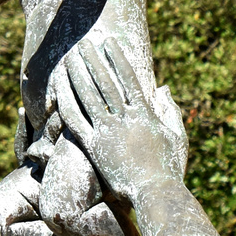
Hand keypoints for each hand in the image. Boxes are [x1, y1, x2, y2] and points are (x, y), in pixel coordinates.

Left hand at [56, 40, 187, 202]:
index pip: (128, 78)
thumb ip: (170, 111)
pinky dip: (67, 102)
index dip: (117, 58)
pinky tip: (59, 89)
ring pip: (88, 96)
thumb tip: (163, 88)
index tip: (109, 42)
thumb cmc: (170, 169)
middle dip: (93, 60)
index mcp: (145, 114)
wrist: (156, 193)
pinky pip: (76, 121)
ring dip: (78, 74)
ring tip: (69, 57)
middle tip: (82, 43)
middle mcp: (124, 119)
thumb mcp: (176, 137)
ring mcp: (108, 132)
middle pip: (104, 82)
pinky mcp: (94, 147)